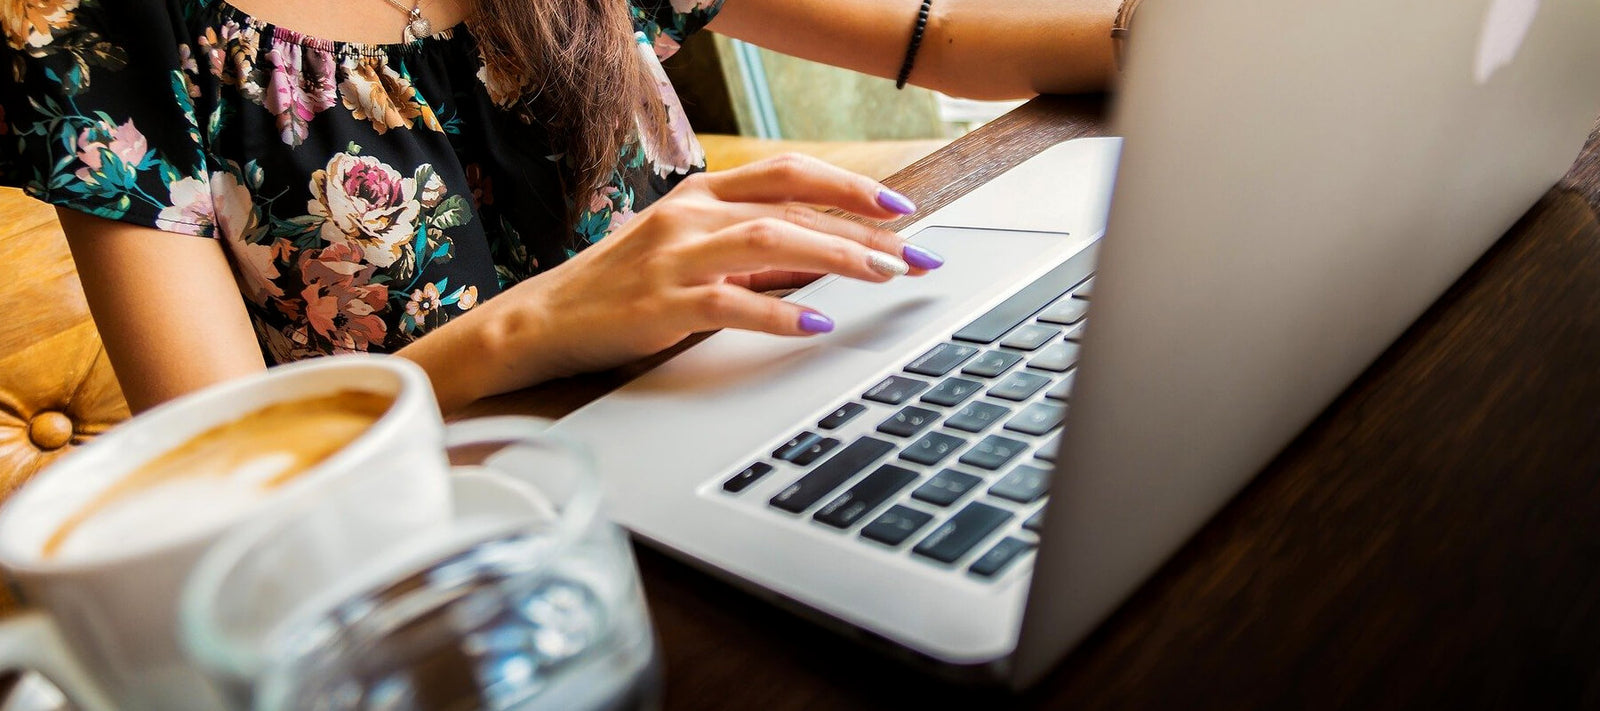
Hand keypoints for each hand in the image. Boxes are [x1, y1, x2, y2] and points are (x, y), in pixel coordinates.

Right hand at [475, 153, 943, 385]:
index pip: (788, 173)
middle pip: (792, 206)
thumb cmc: (624, 289)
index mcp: (700, 195)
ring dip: (836, 257)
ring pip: (770, 241)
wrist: (543, 321)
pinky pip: (732, 302)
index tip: (901, 208)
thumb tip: (826, 260)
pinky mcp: (661, 304)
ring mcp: (674, 257)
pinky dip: (780, 311)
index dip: (848, 186)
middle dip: (862, 230)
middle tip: (914, 255)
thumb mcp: (691, 256)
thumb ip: (752, 254)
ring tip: (883, 276)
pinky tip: (816, 322)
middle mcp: (690, 215)